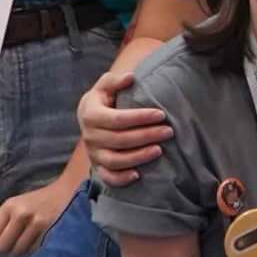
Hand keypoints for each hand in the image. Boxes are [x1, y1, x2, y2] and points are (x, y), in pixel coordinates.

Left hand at [0, 167, 80, 256]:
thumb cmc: (38, 202)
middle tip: (15, 242)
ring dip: (21, 250)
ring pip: (18, 252)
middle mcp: (21, 214)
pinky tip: (39, 239)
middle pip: (2, 247)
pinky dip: (34, 249)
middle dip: (7, 249)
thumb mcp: (15, 205)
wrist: (68, 192)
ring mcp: (37, 223)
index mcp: (9, 206)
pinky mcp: (50, 232)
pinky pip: (33, 251)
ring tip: (28, 240)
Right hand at [78, 63, 170, 184]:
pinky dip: (122, 179)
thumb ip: (115, 80)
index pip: (117, 119)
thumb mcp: (104, 86)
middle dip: (146, 136)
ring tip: (160, 150)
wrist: (88, 119)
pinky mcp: (98, 167)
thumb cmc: (103, 100)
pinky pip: (108, 177)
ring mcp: (93, 154)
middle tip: (168, 131)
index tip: (161, 114)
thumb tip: (131, 77)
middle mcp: (90, 136)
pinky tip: (139, 175)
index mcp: (90, 115)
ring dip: (138, 157)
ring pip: (115, 160)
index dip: (140, 117)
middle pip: (120, 140)